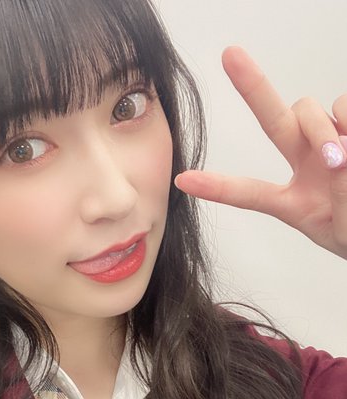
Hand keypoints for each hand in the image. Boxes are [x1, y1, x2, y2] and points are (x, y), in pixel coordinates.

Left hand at [174, 46, 346, 259]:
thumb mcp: (342, 230)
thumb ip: (338, 198)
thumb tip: (340, 154)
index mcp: (293, 200)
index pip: (249, 192)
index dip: (217, 187)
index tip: (182, 180)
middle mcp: (307, 164)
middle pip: (274, 121)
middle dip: (253, 87)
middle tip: (230, 54)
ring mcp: (332, 144)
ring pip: (311, 111)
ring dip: (321, 130)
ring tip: (340, 160)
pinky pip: (345, 107)